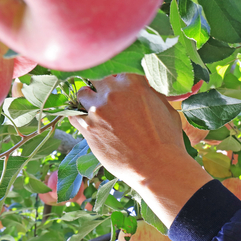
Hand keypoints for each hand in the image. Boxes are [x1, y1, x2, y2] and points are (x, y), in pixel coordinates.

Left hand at [70, 74, 210, 226]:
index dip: (116, 83)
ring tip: (94, 111)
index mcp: (133, 81)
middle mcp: (113, 91)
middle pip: (97, 80)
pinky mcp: (88, 127)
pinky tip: (84, 121)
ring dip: (87, 100)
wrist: (158, 167)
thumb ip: (152, 92)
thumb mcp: (167, 108)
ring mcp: (98, 109)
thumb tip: (147, 86)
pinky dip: (77, 116)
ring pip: (82, 94)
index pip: (116, 73)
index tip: (117, 91)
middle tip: (106, 101)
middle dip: (101, 89)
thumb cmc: (167, 140)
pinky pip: (72, 115)